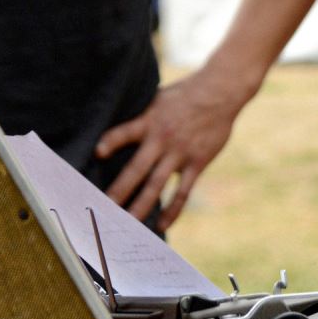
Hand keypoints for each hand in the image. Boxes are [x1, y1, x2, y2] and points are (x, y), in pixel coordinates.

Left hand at [94, 67, 253, 228]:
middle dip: (118, 190)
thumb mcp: (157, 98)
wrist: (220, 92)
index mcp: (149, 120)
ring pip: (156, 185)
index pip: (124, 132)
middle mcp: (162, 139)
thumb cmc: (185, 94)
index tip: (96, 154)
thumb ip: (141, 116)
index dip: (110, 142)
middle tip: (102, 209)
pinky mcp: (197, 162)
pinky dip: (172, 210)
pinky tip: (161, 225)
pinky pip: (183, 191)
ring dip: (141, 206)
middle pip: (136, 169)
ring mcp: (180, 153)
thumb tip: (117, 124)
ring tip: (127, 225)